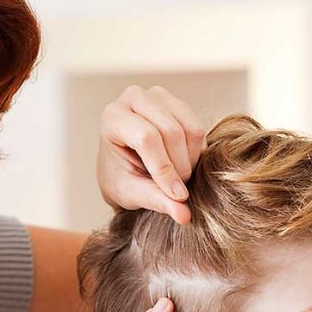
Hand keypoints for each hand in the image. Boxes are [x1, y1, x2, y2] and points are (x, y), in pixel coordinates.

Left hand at [97, 85, 205, 223]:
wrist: (125, 166)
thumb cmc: (121, 179)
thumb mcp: (132, 194)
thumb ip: (156, 201)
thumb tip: (184, 215)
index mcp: (113, 117)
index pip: (146, 137)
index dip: (164, 168)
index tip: (177, 195)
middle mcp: (134, 98)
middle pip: (171, 131)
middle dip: (179, 166)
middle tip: (177, 190)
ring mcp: (158, 96)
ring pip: (190, 128)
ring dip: (191, 160)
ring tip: (179, 177)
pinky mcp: (177, 103)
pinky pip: (198, 128)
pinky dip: (197, 152)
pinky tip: (184, 164)